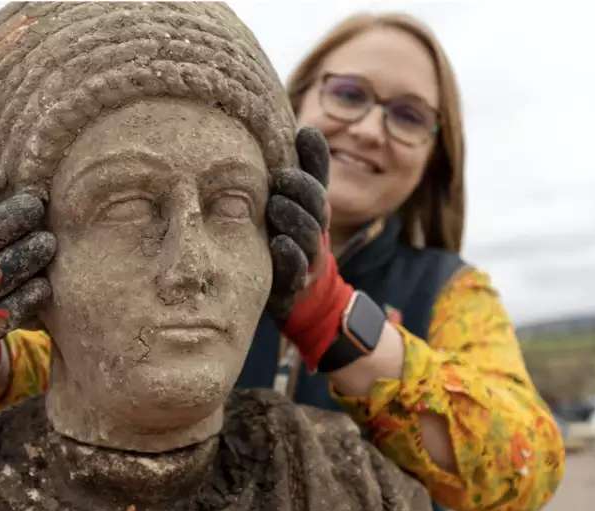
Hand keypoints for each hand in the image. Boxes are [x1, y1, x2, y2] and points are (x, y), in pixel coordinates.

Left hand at [266, 126, 355, 370]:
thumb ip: (293, 173)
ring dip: (294, 218)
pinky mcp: (295, 283)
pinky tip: (279, 244)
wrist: (300, 297)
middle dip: (301, 188)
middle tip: (281, 176)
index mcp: (311, 207)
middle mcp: (314, 229)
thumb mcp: (289, 206)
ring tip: (276, 205)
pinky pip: (295, 269)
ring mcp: (308, 256)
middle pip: (316, 204)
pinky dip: (289, 256)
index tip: (305, 133)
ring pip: (307, 235)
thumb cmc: (287, 241)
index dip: (315, 156)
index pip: (318, 178)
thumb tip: (297, 128)